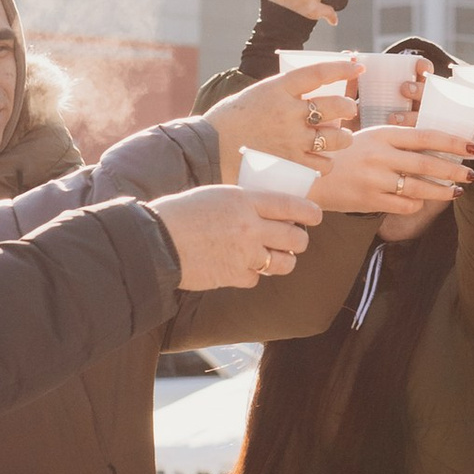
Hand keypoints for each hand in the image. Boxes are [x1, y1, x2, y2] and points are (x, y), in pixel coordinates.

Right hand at [150, 182, 319, 290]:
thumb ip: (243, 203)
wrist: (156, 241)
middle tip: (294, 241)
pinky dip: (250, 274)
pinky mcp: (234, 275)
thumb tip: (265, 211)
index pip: (291, 205)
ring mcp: (244, 253)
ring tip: (274, 258)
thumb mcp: (215, 196)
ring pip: (284, 263)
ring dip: (283, 261)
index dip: (310, 212)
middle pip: (296, 238)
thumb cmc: (180, 214)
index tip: (316, 216)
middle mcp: (250, 226)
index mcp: (245, 200)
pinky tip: (238, 267)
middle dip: (299, 241)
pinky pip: (256, 278)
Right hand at [206, 71, 342, 174]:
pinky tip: (323, 159)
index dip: (342, 67)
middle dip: (349, 107)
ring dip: (343, 137)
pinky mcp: (291, 164)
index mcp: (278, 89)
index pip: (318, 72)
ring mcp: (291, 140)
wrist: (208, 148)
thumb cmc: (232, 119)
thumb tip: (317, 88)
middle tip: (349, 110)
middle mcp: (288, 113)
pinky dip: (327, 162)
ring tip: (339, 137)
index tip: (357, 66)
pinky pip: (323, 164)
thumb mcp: (258, 93)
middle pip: (335, 106)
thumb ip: (286, 92)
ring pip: (336, 138)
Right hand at [309, 121, 473, 214]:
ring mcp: (375, 180)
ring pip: (419, 188)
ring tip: (457, 191)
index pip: (426, 136)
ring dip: (443, 191)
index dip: (454, 142)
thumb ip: (395, 137)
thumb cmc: (341, 153)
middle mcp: (380, 156)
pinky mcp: (370, 201)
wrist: (308, 177)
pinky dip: (417, 205)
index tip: (473, 147)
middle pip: (428, 164)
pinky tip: (422, 202)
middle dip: (456, 170)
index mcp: (382, 134)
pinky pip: (403, 205)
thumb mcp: (366, 135)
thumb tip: (432, 138)